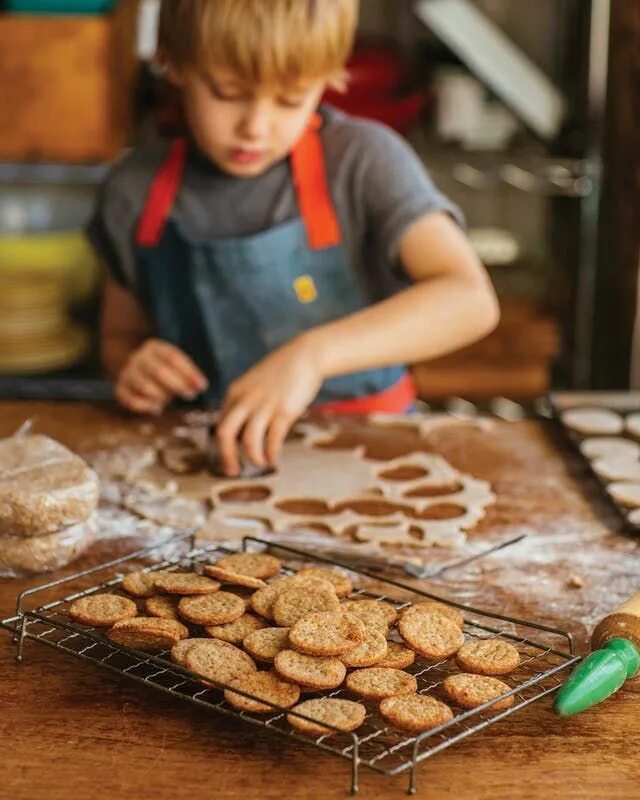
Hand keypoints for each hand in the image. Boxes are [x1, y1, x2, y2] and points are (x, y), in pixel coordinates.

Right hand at [115, 338, 207, 415]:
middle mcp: (138, 357)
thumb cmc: (163, 369)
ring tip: (169, 400)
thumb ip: (187, 373)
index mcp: (154, 347)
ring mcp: (127, 373)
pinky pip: (132, 400)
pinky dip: (146, 406)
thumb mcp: (175, 364)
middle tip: (190, 395)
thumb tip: (201, 386)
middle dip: (178, 385)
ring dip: (161, 396)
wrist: (133, 369)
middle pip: (158, 371)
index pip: (173, 357)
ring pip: (145, 386)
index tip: (202, 386)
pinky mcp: (120, 389)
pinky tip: (156, 408)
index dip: (189, 372)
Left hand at [216, 334, 324, 475]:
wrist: (306, 355)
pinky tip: (273, 457)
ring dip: (253, 458)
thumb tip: (243, 429)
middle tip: (233, 471)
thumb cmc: (283, 371)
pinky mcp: (284, 411)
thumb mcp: (255, 383)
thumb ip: (246, 402)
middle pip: (224, 434)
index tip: (228, 457)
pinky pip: (272, 439)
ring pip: (248, 441)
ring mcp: (264, 406)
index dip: (222, 444)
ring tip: (260, 463)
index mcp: (235, 393)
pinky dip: (270, 453)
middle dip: (226, 457)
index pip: (220, 423)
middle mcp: (245, 400)